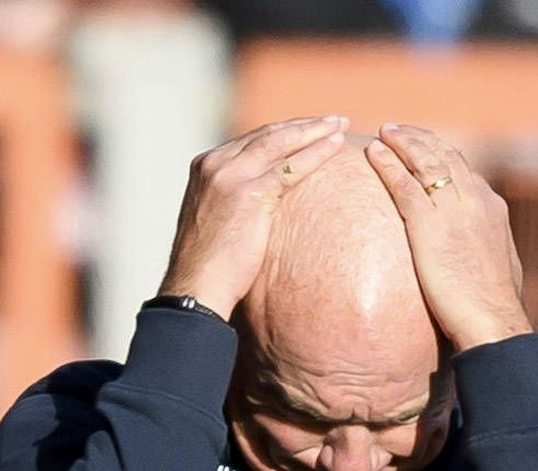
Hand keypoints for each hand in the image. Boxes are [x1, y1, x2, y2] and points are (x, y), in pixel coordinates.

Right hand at [160, 115, 349, 317]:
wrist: (197, 284)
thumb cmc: (211, 264)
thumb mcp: (218, 219)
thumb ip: (234, 199)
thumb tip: (261, 203)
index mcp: (206, 165)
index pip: (252, 140)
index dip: (285, 132)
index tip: (310, 128)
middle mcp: (216, 163)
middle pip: (268, 134)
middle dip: (304, 124)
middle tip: (334, 119)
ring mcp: (230, 175)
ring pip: (280, 143)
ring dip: (314, 131)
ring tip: (341, 124)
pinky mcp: (249, 193)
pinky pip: (291, 168)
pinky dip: (316, 154)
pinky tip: (336, 147)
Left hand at [365, 124, 531, 351]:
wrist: (493, 318)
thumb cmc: (495, 303)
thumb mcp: (501, 262)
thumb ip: (488, 244)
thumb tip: (485, 247)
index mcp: (492, 207)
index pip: (464, 168)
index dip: (441, 153)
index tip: (424, 146)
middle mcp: (475, 199)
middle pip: (445, 155)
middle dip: (420, 138)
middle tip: (397, 130)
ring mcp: (453, 209)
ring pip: (424, 161)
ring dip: (401, 142)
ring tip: (382, 131)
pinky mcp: (429, 225)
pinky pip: (404, 184)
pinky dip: (387, 164)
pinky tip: (373, 153)